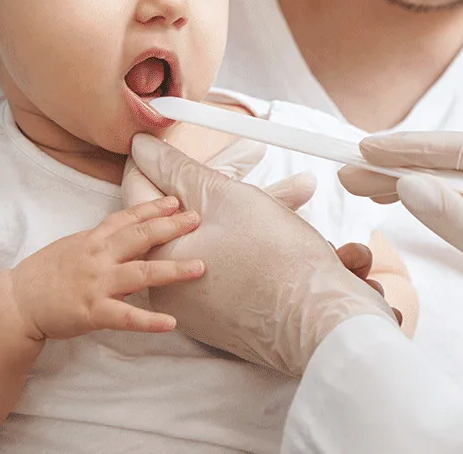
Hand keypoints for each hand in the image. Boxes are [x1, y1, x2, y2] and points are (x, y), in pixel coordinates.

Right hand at [8, 196, 206, 340]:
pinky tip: (171, 323)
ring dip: (173, 270)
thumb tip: (130, 242)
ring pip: (141, 273)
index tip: (176, 201)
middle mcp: (97, 256)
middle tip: (197, 219)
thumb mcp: (73, 248)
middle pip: (140, 237)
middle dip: (171, 227)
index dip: (153, 208)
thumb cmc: (44, 275)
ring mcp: (95, 283)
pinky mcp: (91, 311)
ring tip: (200, 267)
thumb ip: (102, 244)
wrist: (15, 301)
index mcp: (92, 240)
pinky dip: (149, 321)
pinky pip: (125, 317)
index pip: (127, 218)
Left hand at [128, 134, 395, 377]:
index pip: (141, 191)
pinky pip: (234, 269)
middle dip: (227, 181)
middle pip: (187, 216)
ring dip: (256, 211)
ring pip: (218, 240)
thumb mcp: (226, 198)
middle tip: (256, 157)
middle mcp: (169, 288)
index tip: (181, 139)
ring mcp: (198, 310)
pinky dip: (260, 246)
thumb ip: (177, 169)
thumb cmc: (276, 259)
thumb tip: (141, 148)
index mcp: (157, 256)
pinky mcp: (227, 322)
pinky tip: (297, 234)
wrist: (321, 324)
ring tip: (301, 190)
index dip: (164, 159)